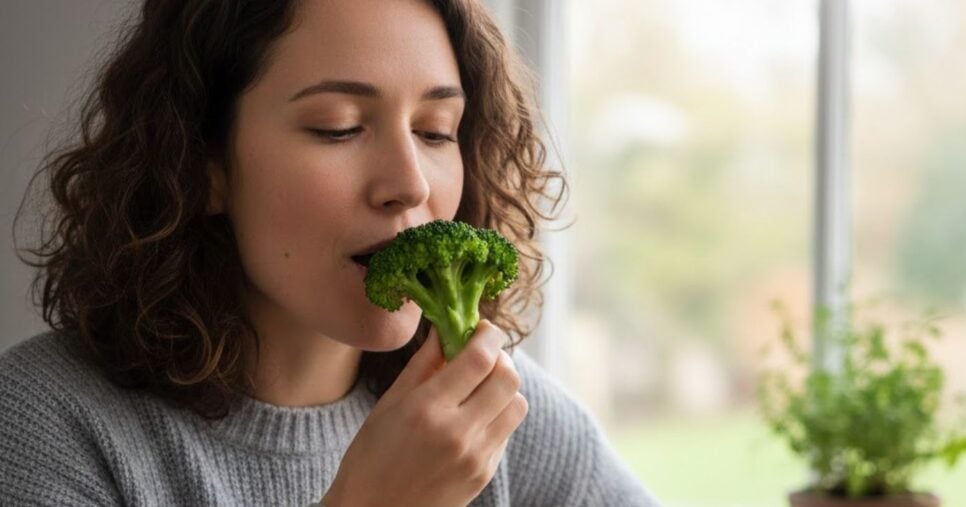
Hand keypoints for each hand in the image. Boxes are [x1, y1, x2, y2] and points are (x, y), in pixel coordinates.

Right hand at [322, 320, 527, 506]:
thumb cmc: (371, 457)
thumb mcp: (389, 404)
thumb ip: (423, 364)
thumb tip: (444, 329)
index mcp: (427, 410)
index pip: (480, 359)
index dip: (489, 335)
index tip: (483, 328)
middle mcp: (458, 433)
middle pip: (508, 378)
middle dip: (499, 357)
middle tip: (482, 355)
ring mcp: (477, 457)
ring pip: (517, 404)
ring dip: (504, 388)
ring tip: (480, 387)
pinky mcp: (485, 473)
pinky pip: (507, 431)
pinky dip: (498, 415)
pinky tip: (473, 416)